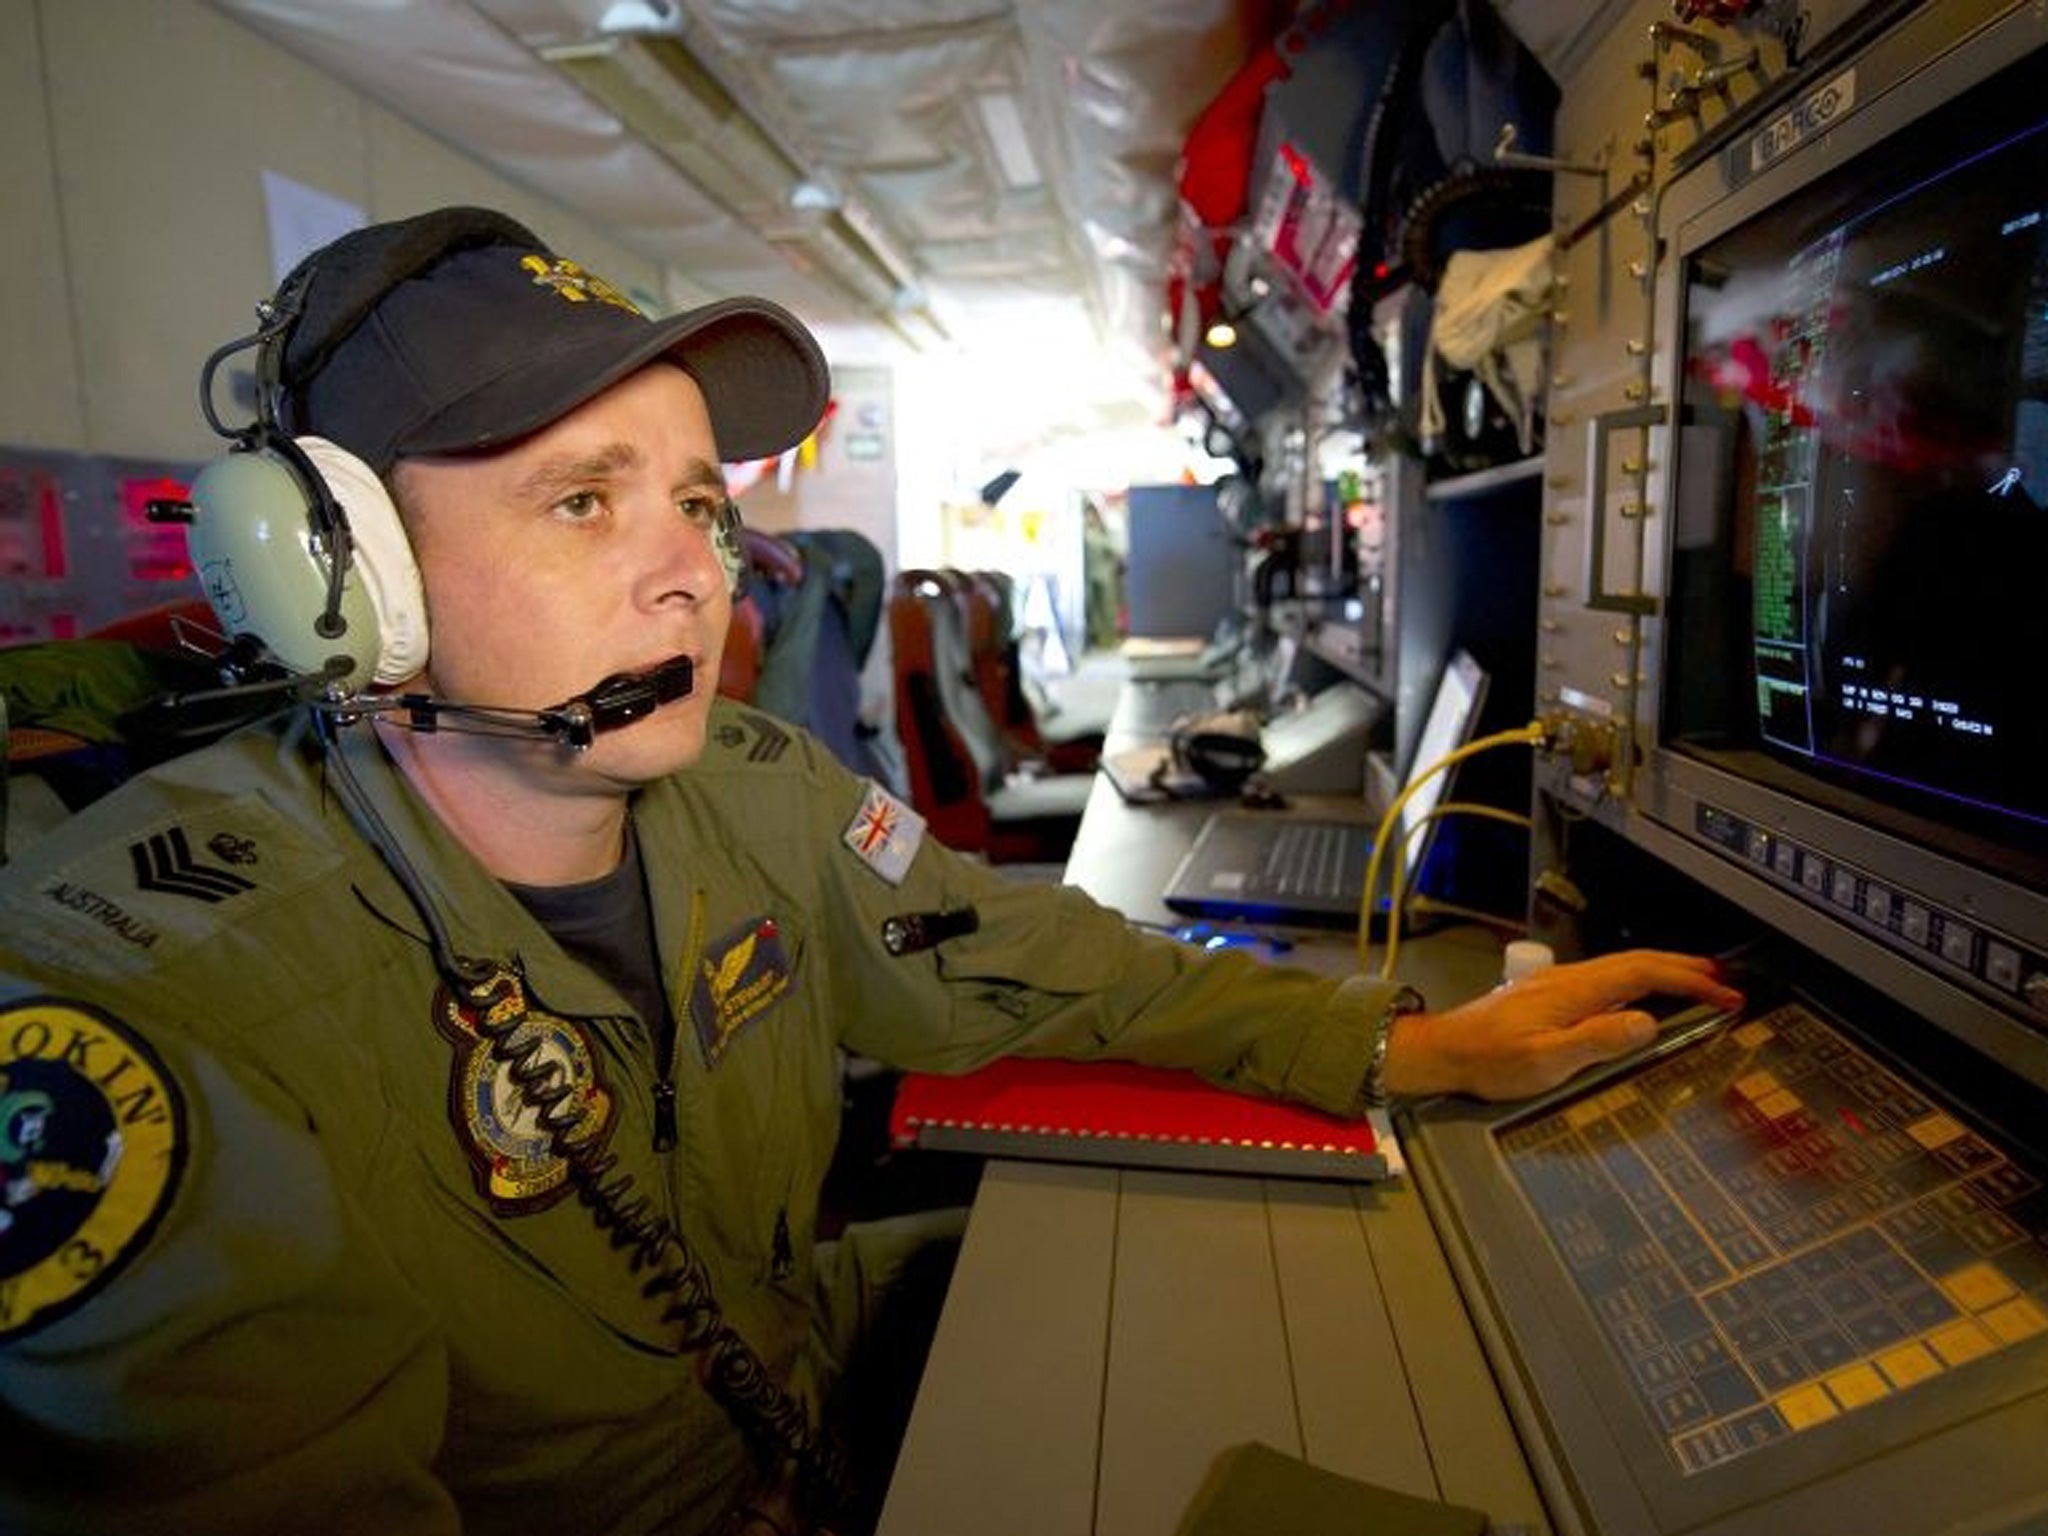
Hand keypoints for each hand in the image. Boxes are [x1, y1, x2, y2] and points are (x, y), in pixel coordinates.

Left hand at [1381, 949, 1743, 1101]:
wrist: (1443, 1051)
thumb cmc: (1488, 1061)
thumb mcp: (1544, 1060)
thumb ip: (1595, 1040)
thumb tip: (1646, 1022)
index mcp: (1574, 990)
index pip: (1644, 974)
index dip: (1689, 981)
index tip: (1724, 993)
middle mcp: (1569, 979)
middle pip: (1638, 963)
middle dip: (1686, 969)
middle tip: (1726, 981)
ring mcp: (1559, 985)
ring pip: (1623, 970)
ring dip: (1665, 975)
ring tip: (1698, 986)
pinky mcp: (1551, 996)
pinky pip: (1608, 982)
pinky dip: (1640, 984)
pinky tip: (1645, 1000)